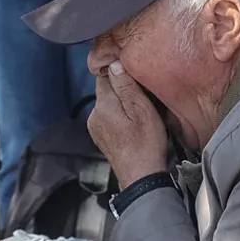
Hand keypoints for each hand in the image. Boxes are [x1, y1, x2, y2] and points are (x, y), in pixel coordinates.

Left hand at [87, 62, 168, 187]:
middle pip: (107, 90)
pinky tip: (134, 125)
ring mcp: (96, 128)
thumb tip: (114, 64)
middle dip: (123, 89)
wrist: (141, 177)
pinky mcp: (101, 138)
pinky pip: (110, 118)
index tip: (135, 76)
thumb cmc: (145, 143)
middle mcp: (94, 115)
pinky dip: (121, 117)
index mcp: (102, 105)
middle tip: (143, 97)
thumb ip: (126, 86)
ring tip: (141, 113)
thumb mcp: (142, 109)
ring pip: (109, 104)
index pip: (105, 75)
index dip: (120, 71)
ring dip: (123, 104)